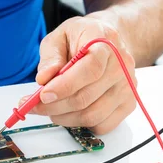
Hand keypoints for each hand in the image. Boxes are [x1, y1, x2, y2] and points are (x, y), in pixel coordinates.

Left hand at [26, 16, 136, 134]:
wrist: (109, 40)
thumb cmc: (82, 38)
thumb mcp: (59, 37)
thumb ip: (50, 57)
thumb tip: (44, 78)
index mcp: (105, 42)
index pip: (89, 69)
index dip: (64, 86)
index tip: (43, 95)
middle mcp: (122, 65)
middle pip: (86, 97)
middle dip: (54, 106)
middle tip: (35, 106)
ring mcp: (128, 87)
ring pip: (92, 115)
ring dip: (64, 118)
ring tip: (50, 109)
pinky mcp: (128, 104)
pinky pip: (102, 125)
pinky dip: (81, 124)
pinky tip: (70, 113)